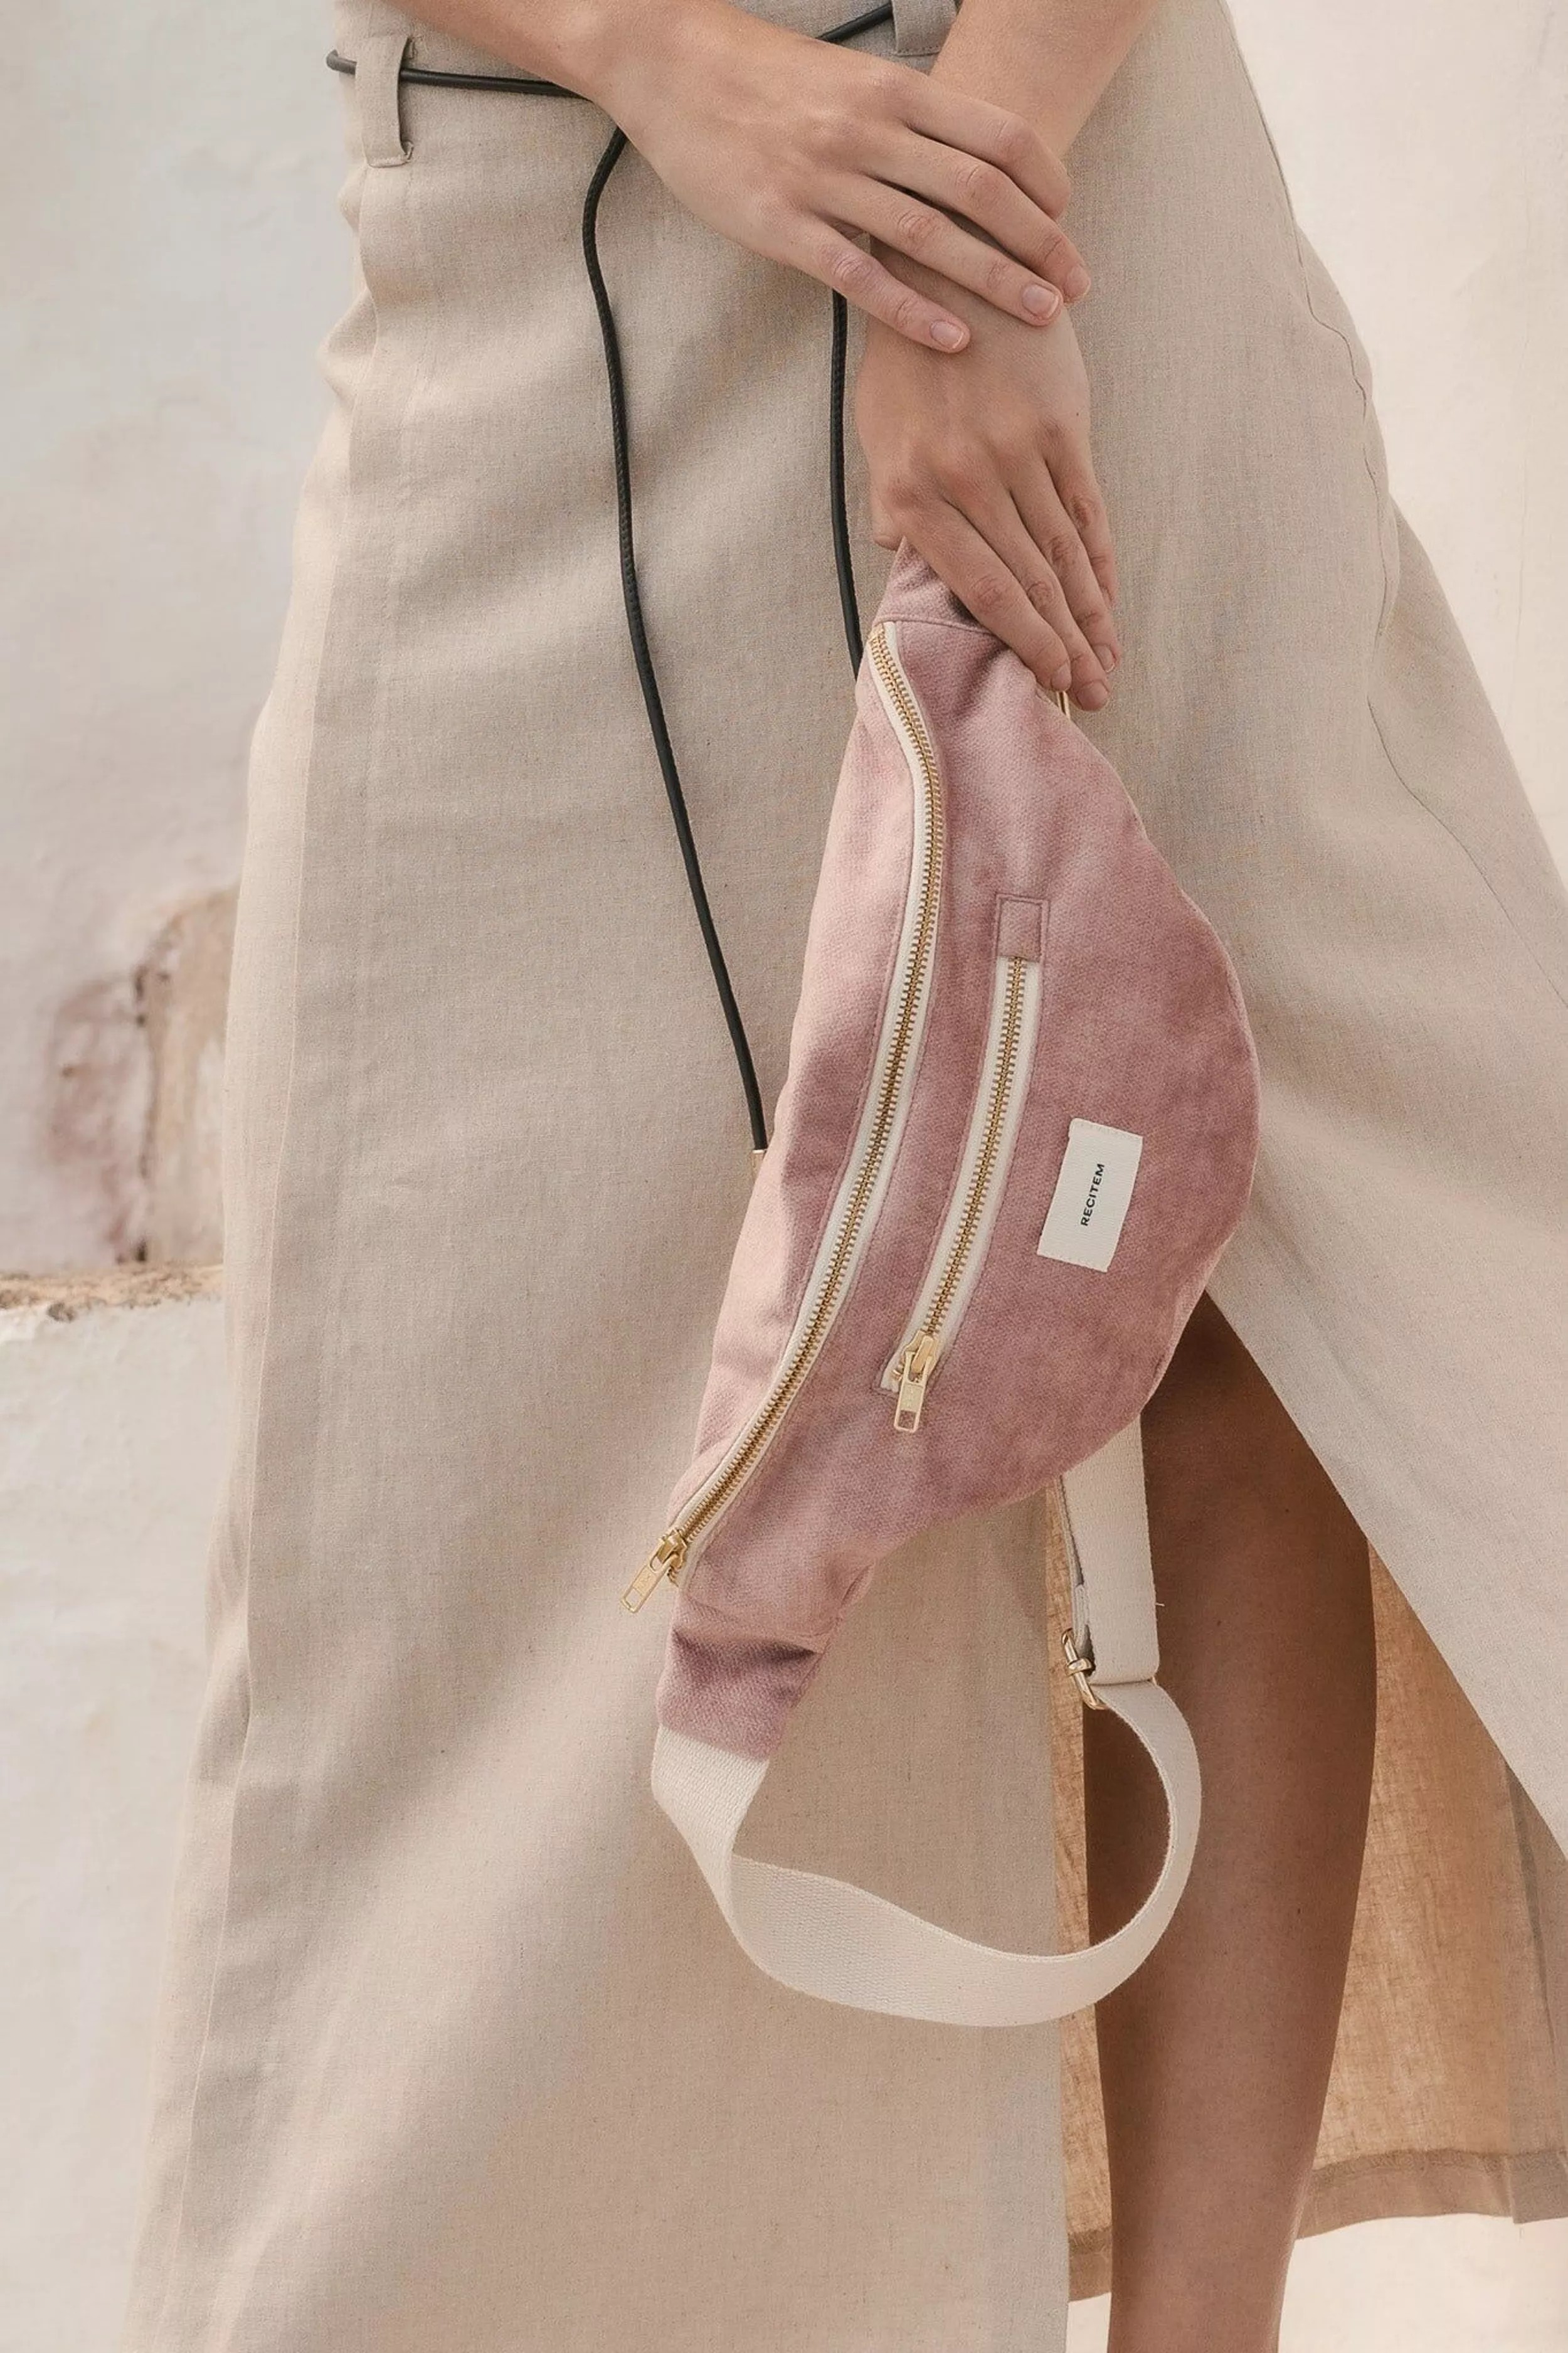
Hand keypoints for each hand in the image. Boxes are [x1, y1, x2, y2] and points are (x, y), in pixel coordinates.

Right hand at [587, 0, 1090, 349]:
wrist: (669, 63)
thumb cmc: (764, 77)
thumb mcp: (848, 79)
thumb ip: (906, 117)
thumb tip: (967, 158)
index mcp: (892, 91)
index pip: (997, 135)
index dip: (1045, 182)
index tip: (1067, 221)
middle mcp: (867, 131)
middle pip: (980, 190)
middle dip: (1040, 242)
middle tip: (1077, 287)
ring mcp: (824, 179)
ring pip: (931, 237)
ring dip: (995, 281)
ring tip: (1042, 318)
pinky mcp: (781, 225)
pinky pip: (860, 276)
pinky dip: (913, 311)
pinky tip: (953, 340)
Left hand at [855, 265, 1118, 705]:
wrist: (952, 265)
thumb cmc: (906, 361)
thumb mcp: (877, 436)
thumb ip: (895, 508)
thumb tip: (909, 568)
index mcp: (912, 494)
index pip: (978, 590)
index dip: (1019, 642)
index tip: (1045, 681)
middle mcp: (966, 480)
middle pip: (1027, 584)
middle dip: (1063, 647)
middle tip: (1090, 696)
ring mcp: (1017, 452)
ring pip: (1062, 555)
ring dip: (1090, 616)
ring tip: (1107, 664)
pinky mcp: (1060, 424)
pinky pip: (1086, 508)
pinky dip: (1100, 559)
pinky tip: (1109, 598)